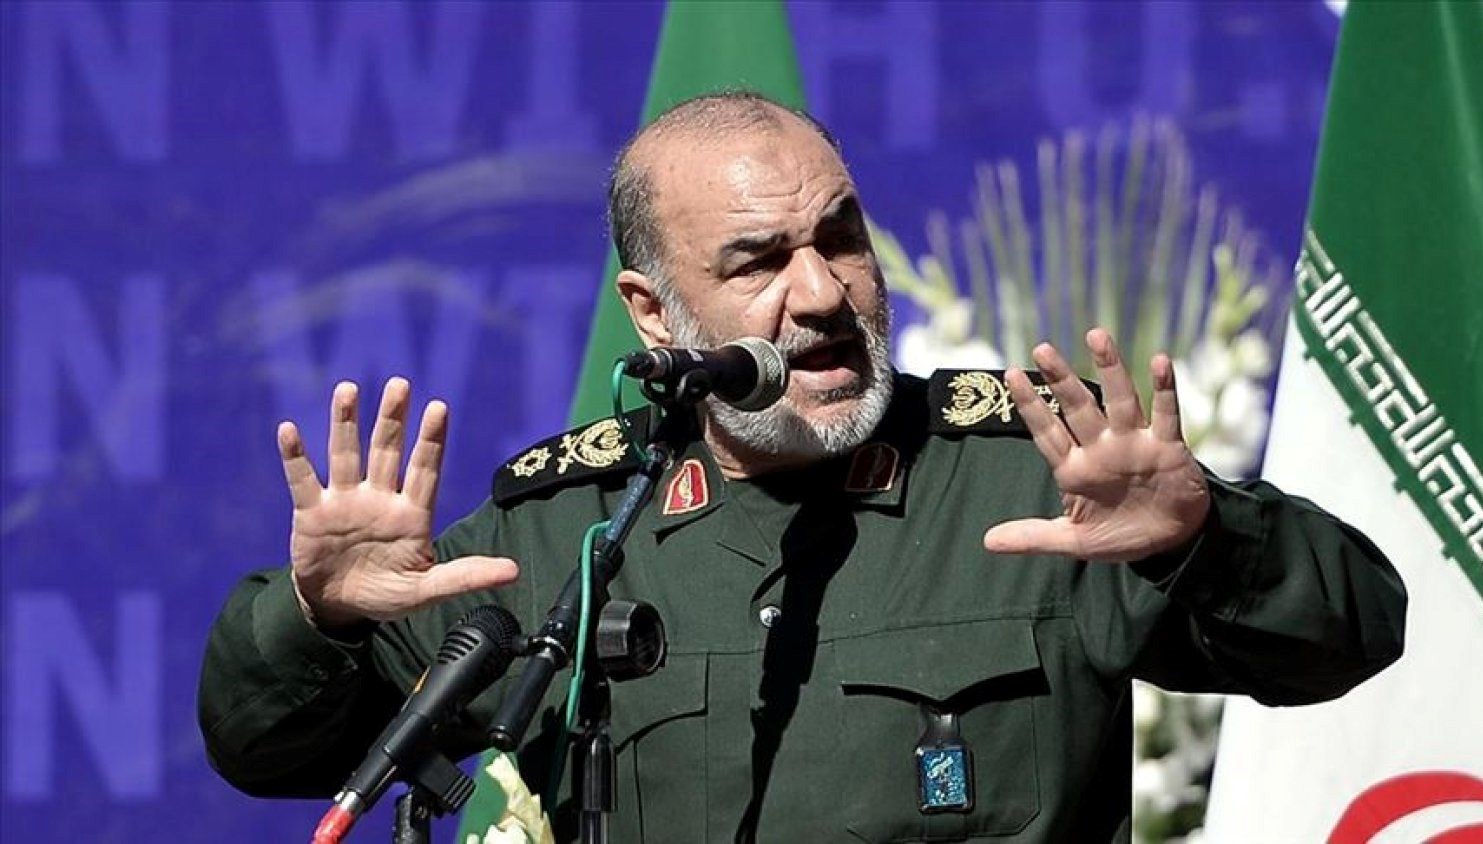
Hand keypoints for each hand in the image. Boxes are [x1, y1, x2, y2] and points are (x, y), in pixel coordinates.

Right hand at [278, 378, 517, 629]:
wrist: (338, 608)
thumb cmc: (387, 594)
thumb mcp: (427, 590)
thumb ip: (466, 576)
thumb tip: (513, 572)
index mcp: (411, 515)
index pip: (424, 470)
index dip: (431, 440)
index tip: (439, 408)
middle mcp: (379, 499)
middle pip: (387, 451)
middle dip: (392, 419)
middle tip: (400, 384)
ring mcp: (345, 502)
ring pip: (346, 455)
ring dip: (345, 423)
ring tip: (348, 389)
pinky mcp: (312, 512)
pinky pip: (303, 480)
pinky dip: (295, 457)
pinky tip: (289, 430)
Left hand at [983, 328, 1209, 562]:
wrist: (1171, 542)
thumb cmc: (1120, 534)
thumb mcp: (1074, 541)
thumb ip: (1033, 536)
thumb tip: (987, 542)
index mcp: (1075, 468)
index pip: (1047, 431)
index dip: (1030, 404)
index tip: (1010, 375)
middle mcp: (1102, 448)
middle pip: (1078, 407)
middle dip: (1061, 379)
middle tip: (1042, 348)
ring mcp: (1135, 444)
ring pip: (1120, 400)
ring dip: (1110, 369)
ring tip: (1097, 336)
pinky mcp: (1168, 448)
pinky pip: (1167, 415)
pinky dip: (1165, 389)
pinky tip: (1159, 361)